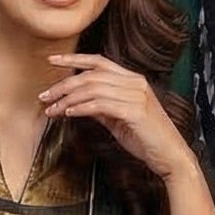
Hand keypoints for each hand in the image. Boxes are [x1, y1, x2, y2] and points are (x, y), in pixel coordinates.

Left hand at [39, 54, 197, 180]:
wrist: (170, 156)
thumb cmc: (146, 138)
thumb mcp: (119, 119)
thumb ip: (101, 107)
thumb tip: (77, 103)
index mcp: (133, 80)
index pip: (99, 61)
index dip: (74, 58)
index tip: (52, 60)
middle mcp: (135, 83)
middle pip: (91, 75)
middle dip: (63, 85)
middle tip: (44, 96)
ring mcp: (136, 96)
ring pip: (92, 89)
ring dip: (67, 100)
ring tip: (51, 110)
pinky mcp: (134, 111)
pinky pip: (100, 105)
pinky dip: (80, 108)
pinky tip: (68, 114)